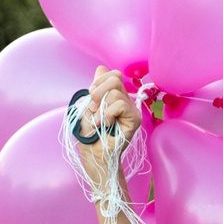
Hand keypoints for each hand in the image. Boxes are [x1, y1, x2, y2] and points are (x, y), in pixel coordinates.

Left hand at [81, 65, 137, 184]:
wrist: (93, 155)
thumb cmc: (90, 134)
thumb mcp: (87, 106)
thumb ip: (95, 88)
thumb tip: (101, 68)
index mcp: (115, 95)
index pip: (112, 73)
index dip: (98, 81)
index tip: (90, 97)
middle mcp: (125, 100)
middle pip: (116, 77)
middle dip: (98, 91)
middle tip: (92, 108)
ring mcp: (131, 109)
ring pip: (116, 92)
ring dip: (101, 108)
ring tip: (98, 122)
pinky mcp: (135, 119)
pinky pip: (120, 104)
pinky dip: (108, 114)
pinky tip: (105, 125)